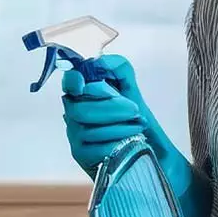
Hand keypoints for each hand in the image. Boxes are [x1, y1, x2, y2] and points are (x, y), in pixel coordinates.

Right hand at [60, 55, 155, 173]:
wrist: (147, 149)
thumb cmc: (134, 116)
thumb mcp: (131, 88)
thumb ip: (119, 68)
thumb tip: (100, 61)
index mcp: (81, 93)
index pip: (69, 83)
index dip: (73, 82)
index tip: (83, 85)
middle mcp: (72, 113)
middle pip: (82, 110)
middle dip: (112, 108)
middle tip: (135, 110)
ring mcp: (74, 135)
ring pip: (90, 130)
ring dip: (120, 127)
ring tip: (138, 127)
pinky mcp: (81, 155)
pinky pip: (96, 149)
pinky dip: (117, 143)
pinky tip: (130, 142)